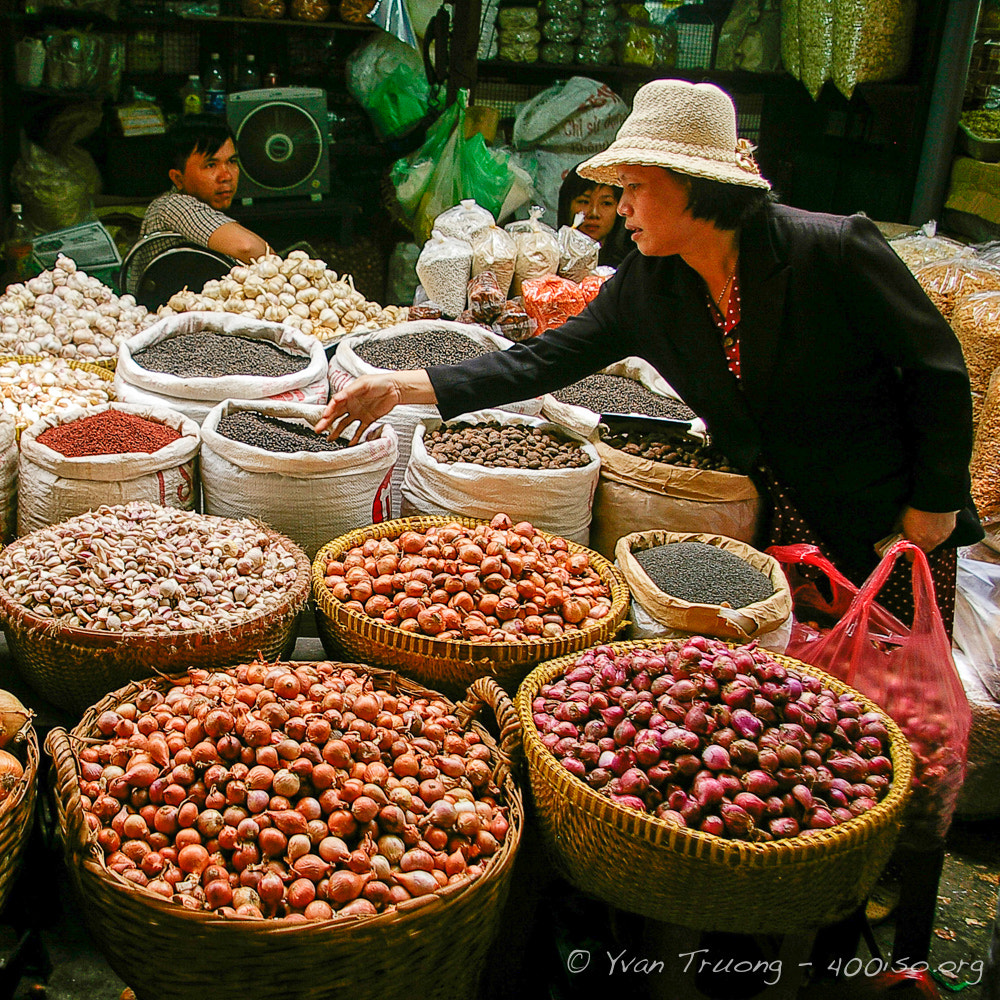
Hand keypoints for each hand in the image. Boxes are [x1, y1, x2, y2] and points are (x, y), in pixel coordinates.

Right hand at [313, 371, 434, 444]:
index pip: (335, 404)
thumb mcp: (363, 384)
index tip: (323, 417)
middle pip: (336, 415)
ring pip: (345, 424)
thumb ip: (350, 391)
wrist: (395, 389)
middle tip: (319, 429)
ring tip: (330, 439)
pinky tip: (350, 443)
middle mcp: (352, 405)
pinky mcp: (368, 419)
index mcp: (349, 395)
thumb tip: (337, 398)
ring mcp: (359, 413)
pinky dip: (355, 437)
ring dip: (337, 431)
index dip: (328, 411)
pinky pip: (360, 430)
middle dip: (327, 422)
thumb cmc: (380, 382)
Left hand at [899, 506, 956, 552]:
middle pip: (925, 550)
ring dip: (930, 539)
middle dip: (920, 546)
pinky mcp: (950, 529)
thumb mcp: (901, 519)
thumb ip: (899, 529)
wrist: (935, 498)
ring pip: (935, 543)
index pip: (911, 557)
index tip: (906, 551)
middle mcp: (931, 542)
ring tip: (926, 529)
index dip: (908, 554)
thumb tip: (896, 533)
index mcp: (917, 541)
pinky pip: (943, 535)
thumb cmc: (916, 507)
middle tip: (916, 538)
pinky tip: (935, 524)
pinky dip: (939, 532)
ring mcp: (942, 536)